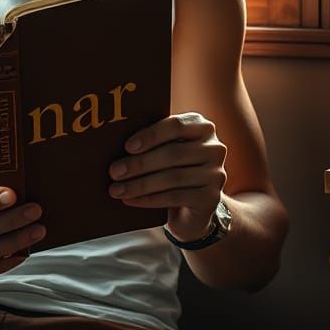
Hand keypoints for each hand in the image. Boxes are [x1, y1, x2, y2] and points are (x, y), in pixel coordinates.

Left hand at [107, 113, 226, 240]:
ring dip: (140, 184)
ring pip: (172, 178)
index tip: (127, 146)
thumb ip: (151, 142)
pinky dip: (149, 199)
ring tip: (116, 189)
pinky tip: (130, 200)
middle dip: (139, 163)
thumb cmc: (172, 168)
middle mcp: (214, 148)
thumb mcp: (165, 150)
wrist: (193, 204)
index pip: (176, 125)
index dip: (151, 135)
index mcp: (202, 127)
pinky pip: (175, 197)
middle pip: (172, 154)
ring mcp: (216, 173)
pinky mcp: (211, 197)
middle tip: (114, 172)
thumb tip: (113, 141)